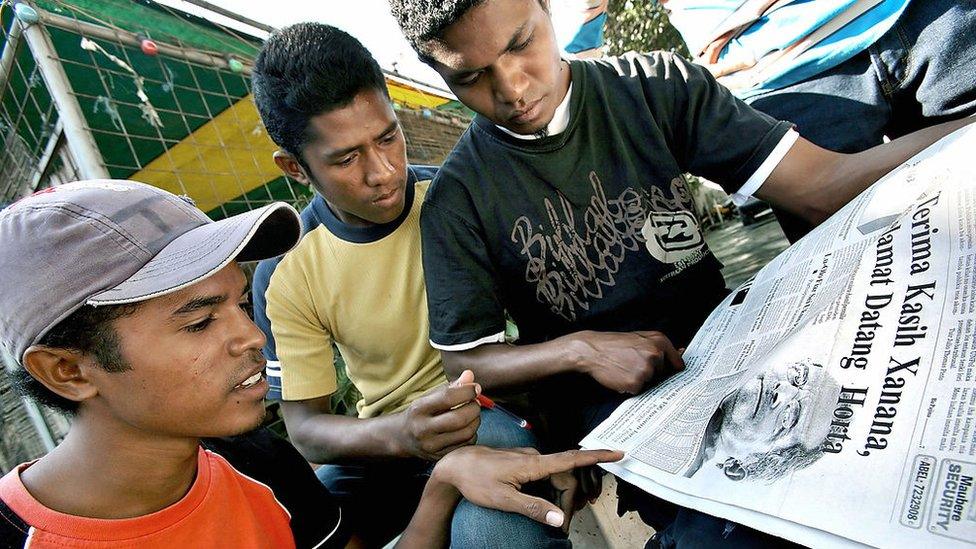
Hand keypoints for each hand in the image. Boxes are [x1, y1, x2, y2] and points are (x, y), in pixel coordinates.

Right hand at [396, 370, 481, 460]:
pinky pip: (466, 445)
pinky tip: (467, 427)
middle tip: (475, 403)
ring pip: (466, 433)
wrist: (402, 437)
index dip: (467, 391)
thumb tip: (470, 376)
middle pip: (459, 419)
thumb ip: (452, 386)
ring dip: (476, 421)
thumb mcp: (430, 396)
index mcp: (419, 409)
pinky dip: (472, 434)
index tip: (475, 388)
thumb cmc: (421, 412)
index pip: (448, 397)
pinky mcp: (439, 457)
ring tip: (472, 414)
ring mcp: (431, 446)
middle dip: (474, 408)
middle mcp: (423, 429)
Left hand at [430, 446, 623, 528]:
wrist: (455, 465)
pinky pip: (545, 477)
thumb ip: (533, 508)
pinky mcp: (522, 464)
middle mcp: (534, 458)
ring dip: (559, 499)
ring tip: (552, 521)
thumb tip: (560, 518)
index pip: (572, 459)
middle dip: (570, 502)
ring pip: (556, 479)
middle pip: (566, 478)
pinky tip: (542, 506)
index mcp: (533, 464)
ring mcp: (528, 460)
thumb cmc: (476, 481)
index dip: (597, 456)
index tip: (618, 453)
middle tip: (561, 528)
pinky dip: (549, 493)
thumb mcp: (503, 499)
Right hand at [570, 330, 684, 393]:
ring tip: (625, 368)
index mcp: (660, 341)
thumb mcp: (640, 338)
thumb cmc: (616, 344)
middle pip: (663, 375)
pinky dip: (630, 386)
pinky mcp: (636, 383)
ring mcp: (646, 369)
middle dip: (651, 373)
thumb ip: (661, 346)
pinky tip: (621, 376)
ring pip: (651, 382)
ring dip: (640, 380)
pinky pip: (639, 390)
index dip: (673, 371)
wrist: (593, 350)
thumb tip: (683, 351)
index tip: (670, 375)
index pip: (678, 363)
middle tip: (632, 364)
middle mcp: (656, 354)